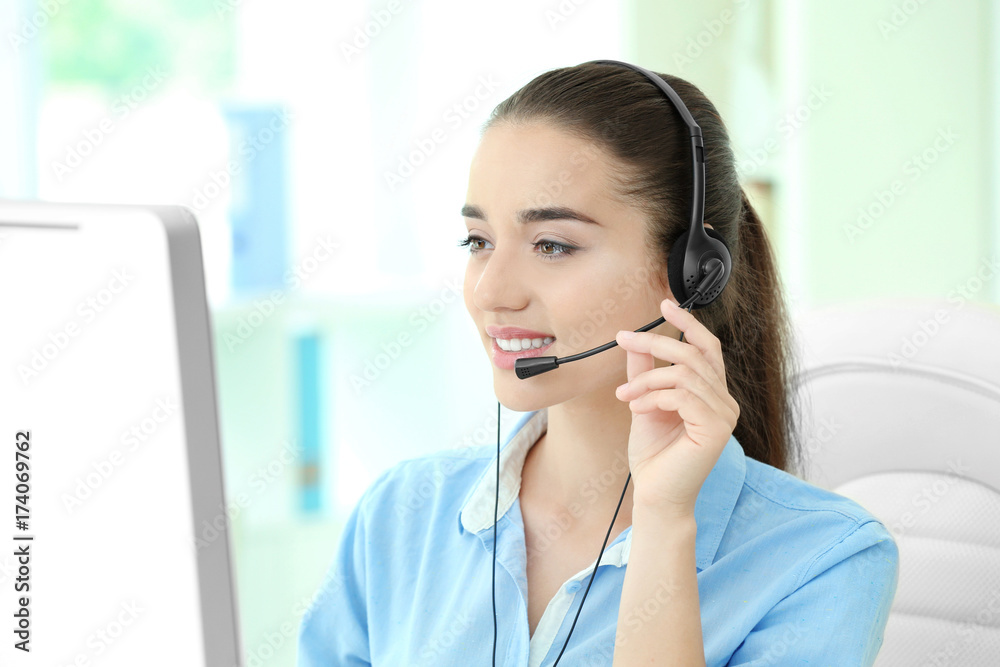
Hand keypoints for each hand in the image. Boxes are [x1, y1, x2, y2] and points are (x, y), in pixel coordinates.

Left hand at [614, 298, 739, 520]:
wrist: (655, 493)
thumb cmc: (653, 455)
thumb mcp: (645, 402)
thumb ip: (645, 371)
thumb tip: (637, 340)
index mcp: (712, 393)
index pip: (706, 348)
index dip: (688, 322)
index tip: (664, 304)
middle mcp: (724, 402)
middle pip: (693, 354)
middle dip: (654, 344)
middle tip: (624, 340)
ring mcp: (724, 415)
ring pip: (684, 374)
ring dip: (647, 380)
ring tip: (624, 396)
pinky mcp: (716, 429)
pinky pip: (682, 396)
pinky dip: (654, 398)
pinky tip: (637, 410)